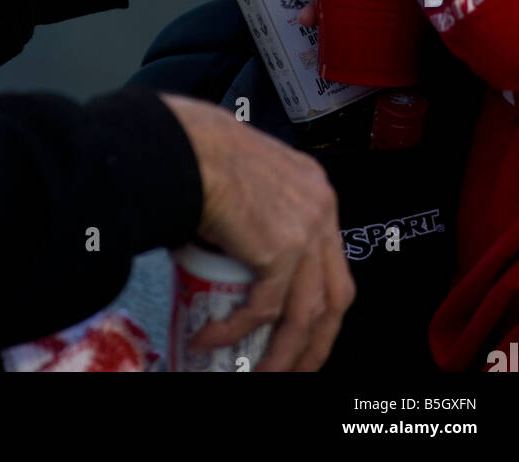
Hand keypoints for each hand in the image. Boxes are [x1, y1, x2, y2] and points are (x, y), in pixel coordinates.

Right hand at [161, 94, 353, 371]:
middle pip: (334, 296)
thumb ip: (256, 214)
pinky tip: (213, 337)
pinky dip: (237, 330)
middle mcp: (320, 209)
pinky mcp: (281, 249)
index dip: (320, 304)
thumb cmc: (199, 151)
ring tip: (259, 373)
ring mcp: (306, 230)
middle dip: (315, 342)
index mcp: (314, 189)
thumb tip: (236, 258)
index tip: (304, 331)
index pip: (332, 261)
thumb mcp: (247, 179)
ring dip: (283, 353)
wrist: (185, 144)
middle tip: (294, 368)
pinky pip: (263, 308)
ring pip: (306, 314)